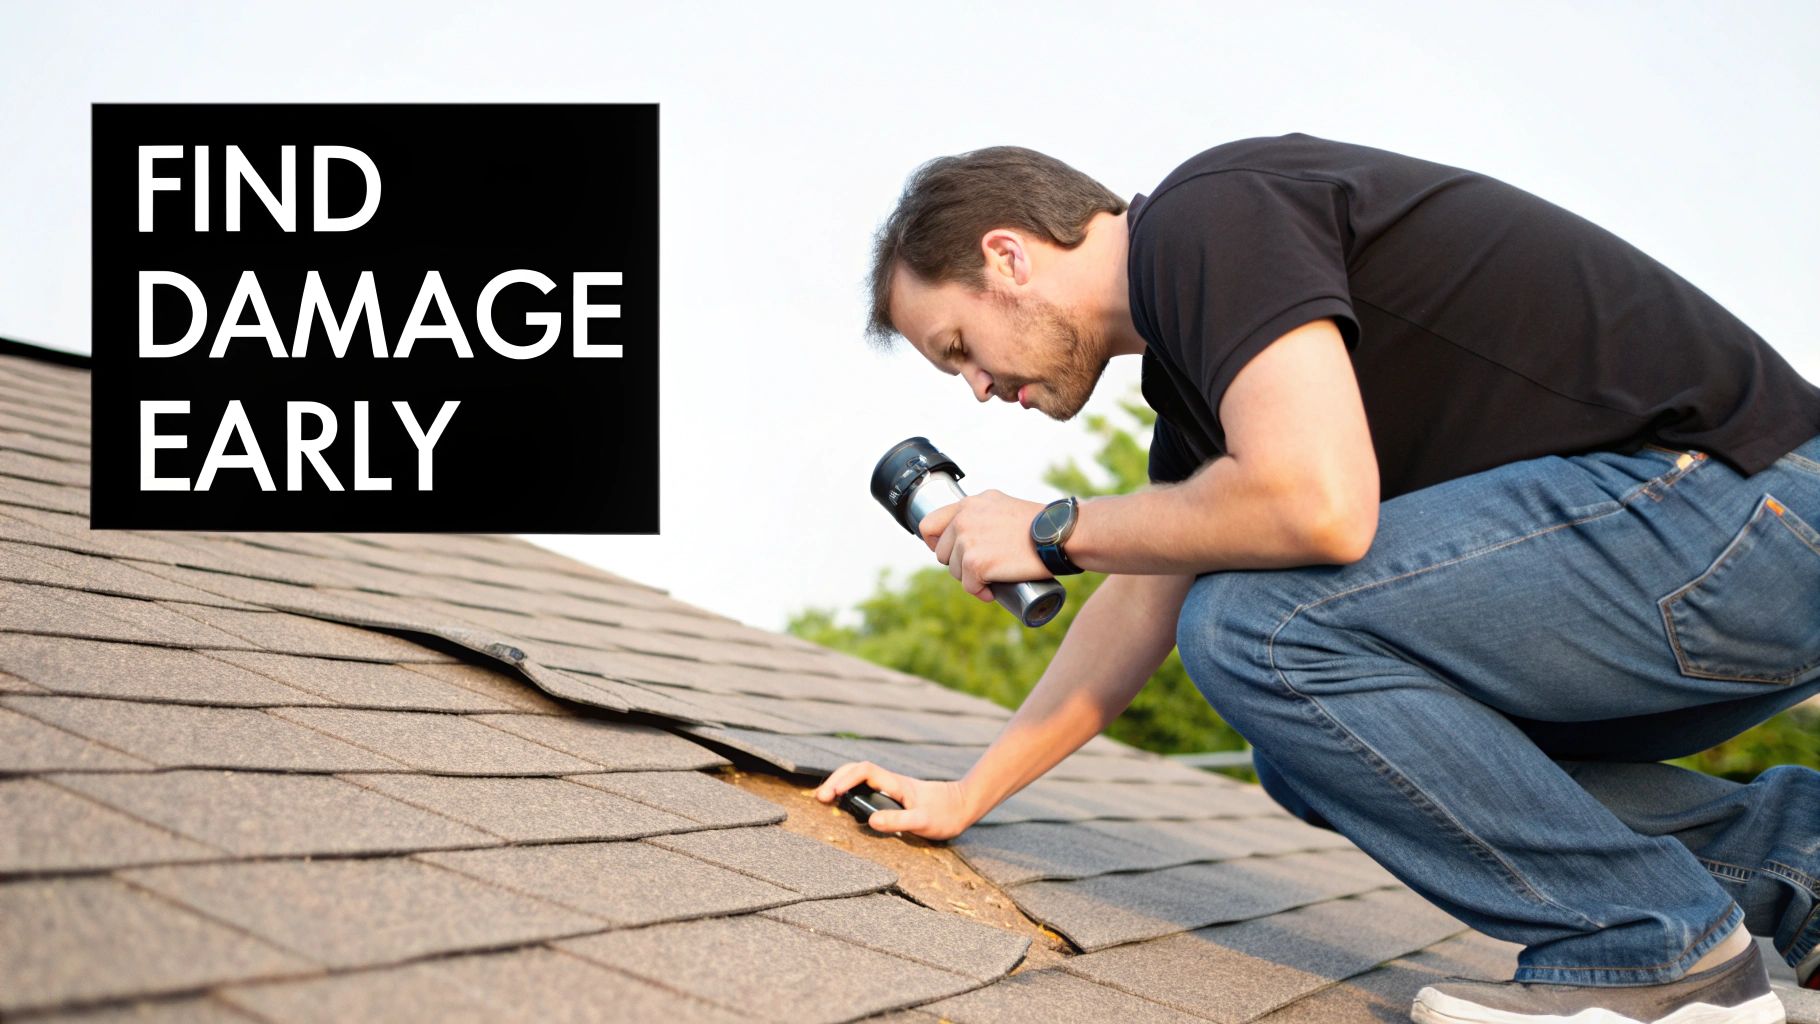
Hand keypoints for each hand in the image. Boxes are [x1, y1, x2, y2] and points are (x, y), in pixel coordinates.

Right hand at [814, 761, 980, 840]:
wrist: (963, 806)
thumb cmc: (946, 814)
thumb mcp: (923, 821)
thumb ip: (898, 820)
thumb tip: (869, 821)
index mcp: (895, 783)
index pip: (863, 771)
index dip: (844, 779)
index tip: (830, 794)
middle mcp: (890, 782)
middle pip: (856, 770)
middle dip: (835, 779)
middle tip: (819, 797)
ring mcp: (891, 787)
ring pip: (860, 776)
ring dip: (841, 783)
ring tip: (826, 799)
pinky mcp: (893, 795)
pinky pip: (866, 787)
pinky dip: (851, 790)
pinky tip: (846, 803)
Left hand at [917, 490, 1048, 601]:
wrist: (1059, 534)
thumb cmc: (1039, 525)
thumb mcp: (1002, 506)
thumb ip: (982, 514)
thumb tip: (968, 534)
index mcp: (969, 504)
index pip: (929, 524)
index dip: (936, 544)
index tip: (950, 554)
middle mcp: (964, 519)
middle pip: (941, 553)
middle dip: (958, 565)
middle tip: (981, 569)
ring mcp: (968, 541)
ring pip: (954, 571)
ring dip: (971, 579)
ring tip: (993, 578)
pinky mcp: (976, 562)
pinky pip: (968, 586)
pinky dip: (981, 592)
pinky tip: (993, 590)